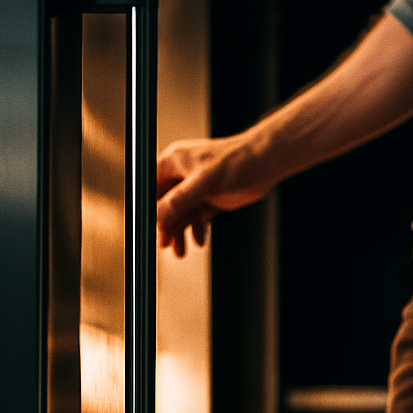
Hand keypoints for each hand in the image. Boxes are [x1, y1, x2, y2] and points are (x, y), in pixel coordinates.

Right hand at [156, 133, 275, 256]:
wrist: (264, 164)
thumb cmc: (236, 163)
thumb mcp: (203, 184)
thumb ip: (179, 202)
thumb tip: (159, 218)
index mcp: (173, 162)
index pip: (150, 187)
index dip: (148, 209)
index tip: (150, 228)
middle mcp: (182, 173)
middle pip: (164, 204)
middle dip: (166, 226)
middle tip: (167, 244)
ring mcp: (195, 186)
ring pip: (181, 213)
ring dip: (180, 232)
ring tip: (181, 251)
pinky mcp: (209, 197)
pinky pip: (196, 216)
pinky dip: (196, 228)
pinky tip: (199, 239)